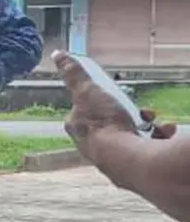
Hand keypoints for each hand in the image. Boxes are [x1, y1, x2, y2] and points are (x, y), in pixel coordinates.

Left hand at [54, 51, 175, 150]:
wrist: (127, 159)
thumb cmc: (105, 124)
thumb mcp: (88, 90)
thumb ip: (74, 73)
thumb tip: (58, 55)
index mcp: (78, 127)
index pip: (89, 108)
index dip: (105, 99)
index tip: (119, 95)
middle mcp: (92, 145)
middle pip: (114, 121)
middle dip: (132, 112)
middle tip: (143, 111)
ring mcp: (112, 157)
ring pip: (133, 134)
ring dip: (148, 124)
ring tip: (154, 122)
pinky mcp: (132, 166)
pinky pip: (147, 146)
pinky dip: (158, 137)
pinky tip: (164, 132)